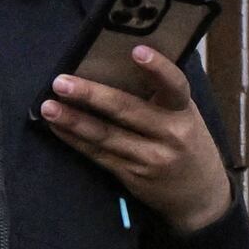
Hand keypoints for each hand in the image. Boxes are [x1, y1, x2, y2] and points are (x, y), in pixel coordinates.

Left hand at [41, 40, 236, 233]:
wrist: (201, 197)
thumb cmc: (188, 144)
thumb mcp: (184, 117)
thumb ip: (159, 96)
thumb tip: (113, 64)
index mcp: (184, 112)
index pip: (174, 86)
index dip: (158, 68)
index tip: (137, 51)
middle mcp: (169, 135)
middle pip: (127, 111)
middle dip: (91, 95)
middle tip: (61, 82)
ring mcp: (150, 158)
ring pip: (106, 136)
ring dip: (73, 120)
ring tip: (47, 107)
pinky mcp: (132, 176)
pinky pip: (99, 155)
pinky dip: (75, 140)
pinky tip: (57, 128)